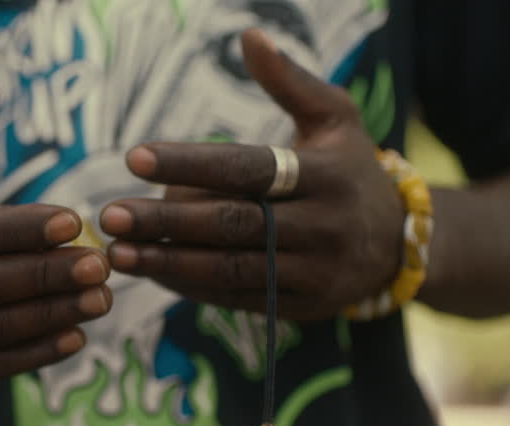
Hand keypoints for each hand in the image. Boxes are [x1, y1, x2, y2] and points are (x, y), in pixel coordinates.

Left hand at [99, 29, 403, 321]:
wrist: (398, 245)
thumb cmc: (350, 170)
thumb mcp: (336, 119)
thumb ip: (290, 82)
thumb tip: (248, 35)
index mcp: (325, 173)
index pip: (248, 167)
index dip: (190, 162)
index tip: (134, 155)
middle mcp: (323, 225)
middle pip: (233, 224)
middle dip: (166, 221)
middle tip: (110, 216)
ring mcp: (314, 272)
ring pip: (231, 269)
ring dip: (169, 263)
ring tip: (118, 254)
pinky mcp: (302, 305)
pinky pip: (238, 297)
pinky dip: (192, 288)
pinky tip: (153, 273)